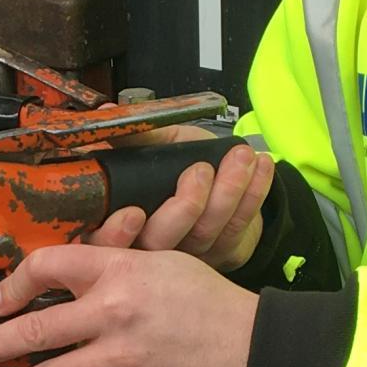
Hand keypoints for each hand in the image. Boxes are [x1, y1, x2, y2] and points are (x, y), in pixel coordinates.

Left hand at [0, 245, 257, 366]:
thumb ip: (114, 268)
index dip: (11, 287)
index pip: (46, 267)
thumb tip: (69, 283)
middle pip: (30, 331)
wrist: (255, 348)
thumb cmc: (210, 302)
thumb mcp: (163, 263)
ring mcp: (120, 358)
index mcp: (117, 269)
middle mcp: (111, 312)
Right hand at [88, 137, 273, 271]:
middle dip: (185, 207)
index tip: (133, 212)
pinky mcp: (222, 252)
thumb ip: (135, 136)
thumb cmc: (180, 165)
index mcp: (121, 222)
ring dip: (228, 191)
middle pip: (160, 243)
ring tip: (241, 156)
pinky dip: (254, 194)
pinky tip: (260, 166)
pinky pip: (238, 226)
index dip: (116, 235)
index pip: (105, 243)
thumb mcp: (155, 146)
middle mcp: (151, 246)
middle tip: (201, 170)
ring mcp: (188, 255)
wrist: (222, 179)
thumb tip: (109, 112)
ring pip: (205, 232)